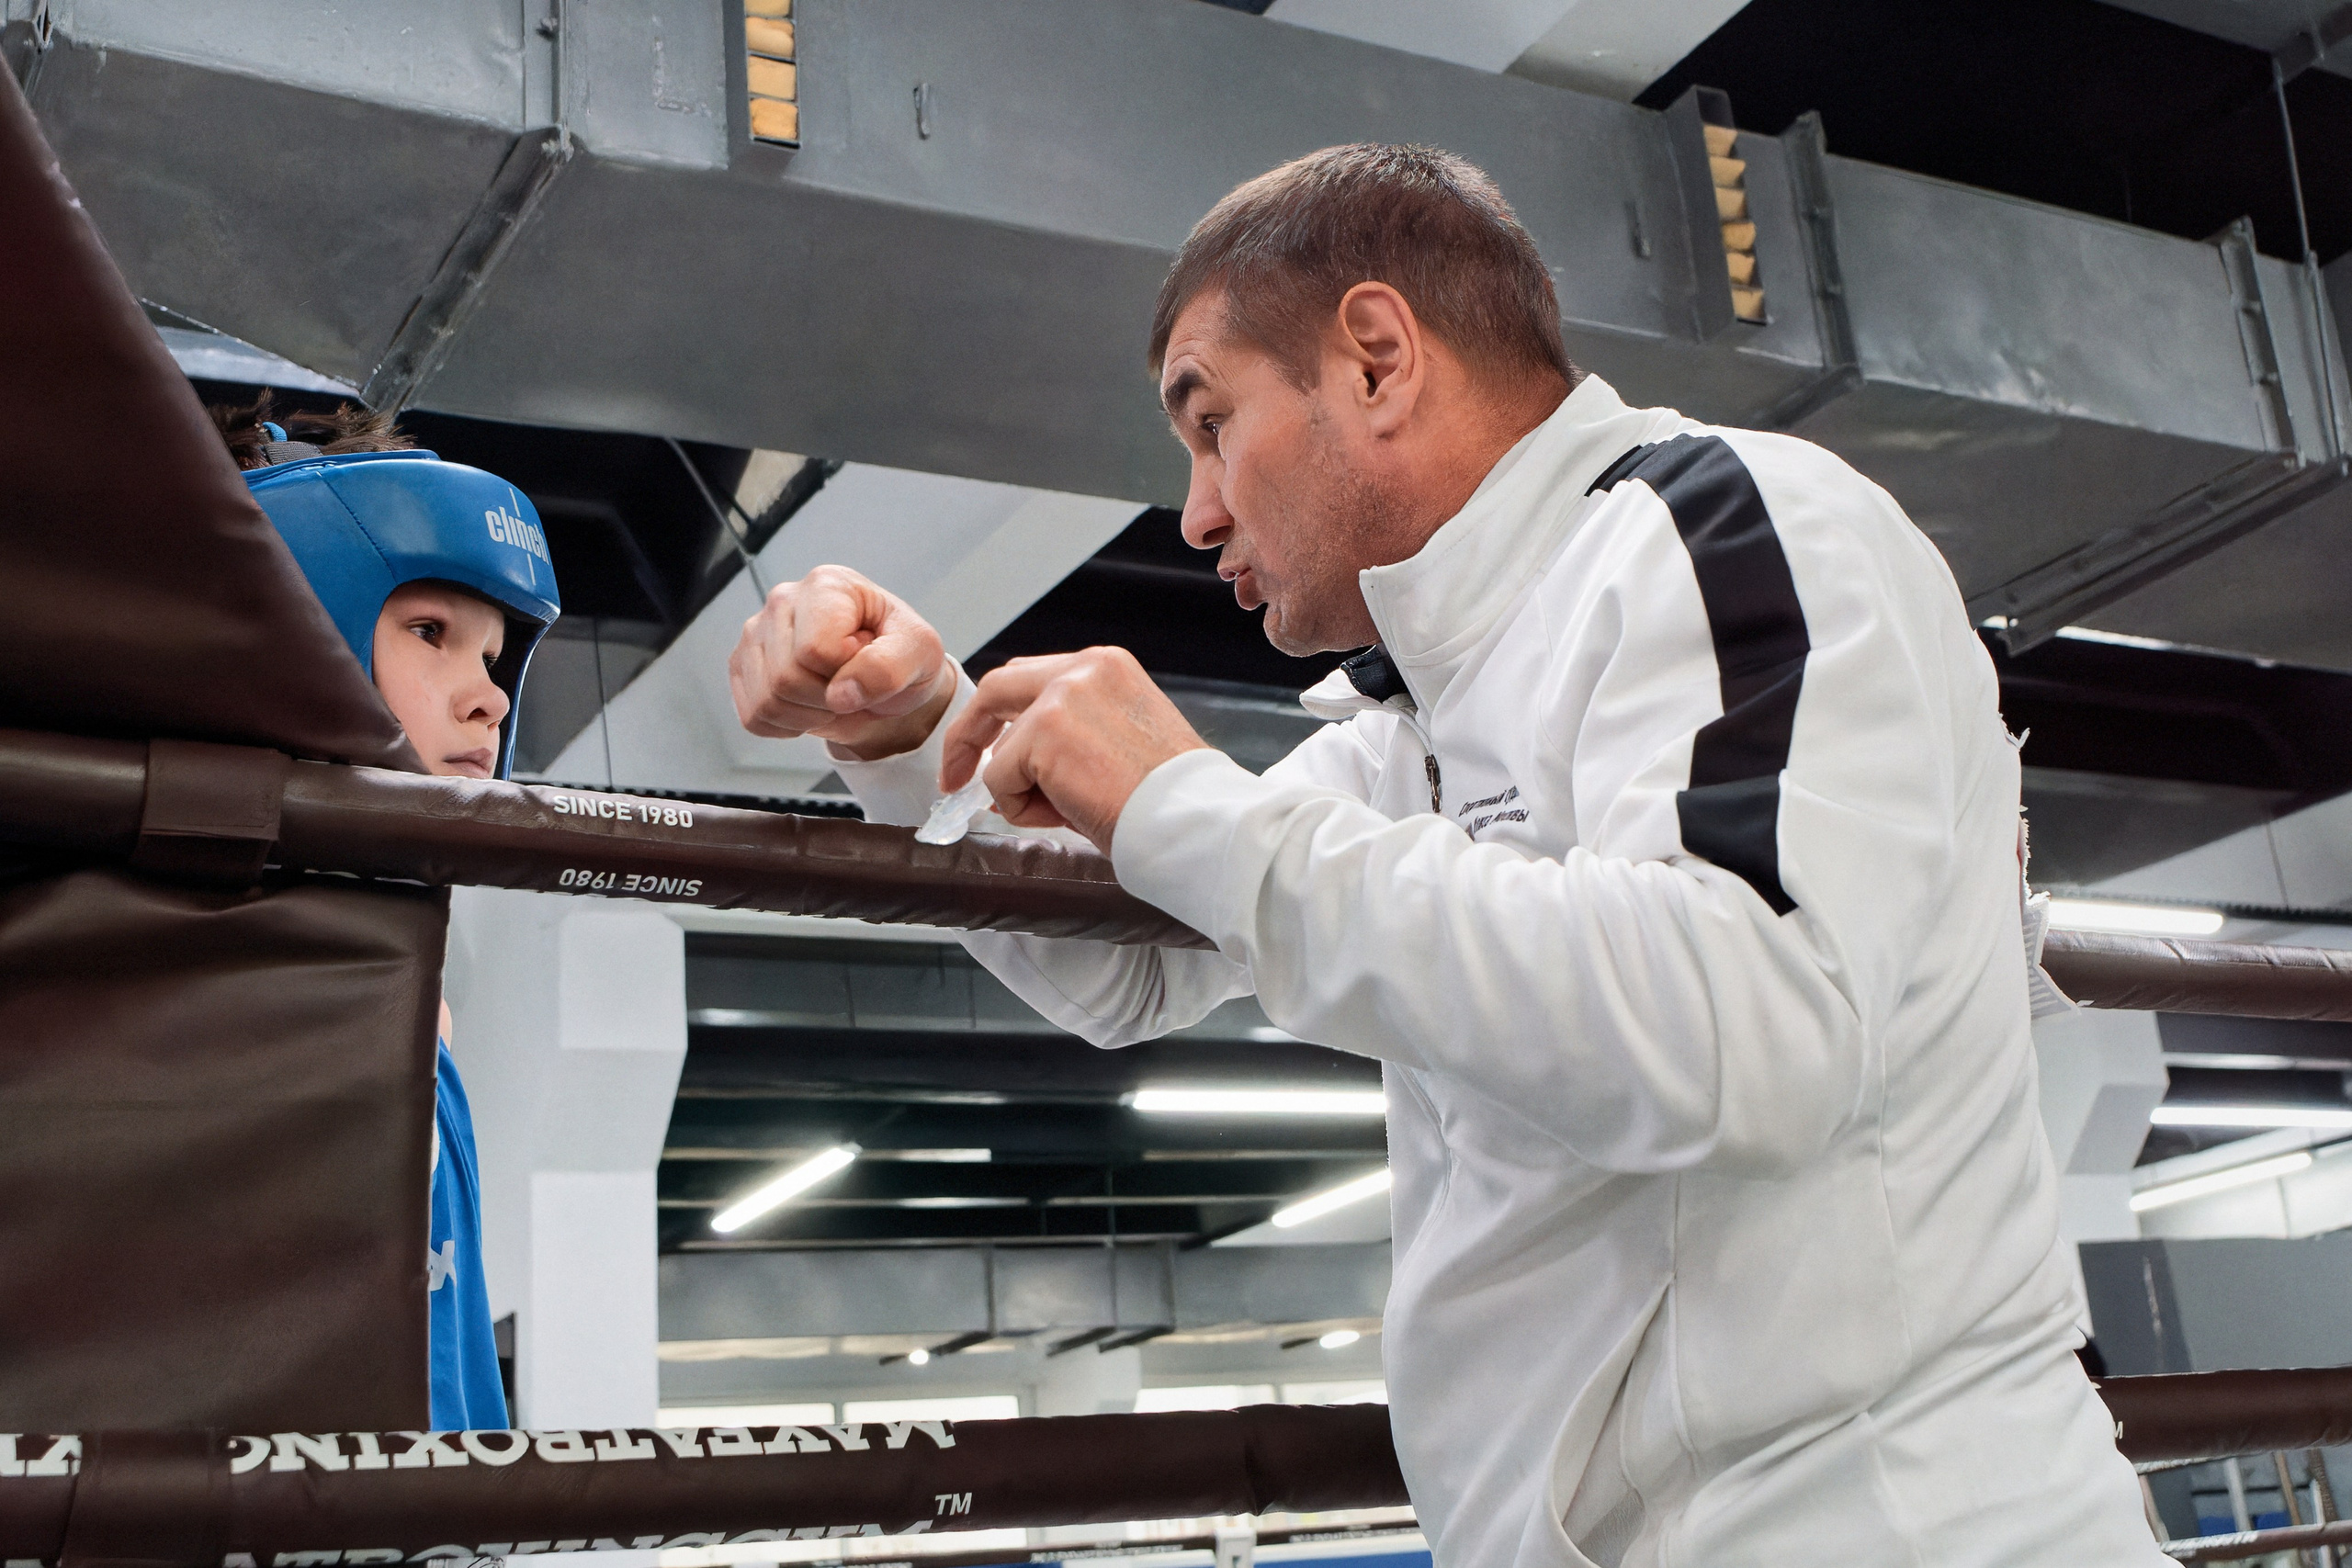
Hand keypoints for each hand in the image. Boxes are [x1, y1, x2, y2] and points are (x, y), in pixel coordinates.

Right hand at [729, 566, 955, 759]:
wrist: (887, 673)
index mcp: (828, 585)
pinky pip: (754, 717)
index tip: (866, 661)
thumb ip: (889, 667)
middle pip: (786, 678)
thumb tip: (840, 694)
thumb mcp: (920, 653)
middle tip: (854, 689)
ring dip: (810, 716)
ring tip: (836, 696)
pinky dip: (788, 725)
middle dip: (828, 701)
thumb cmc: (901, 653)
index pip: (815, 650)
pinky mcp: (741, 665)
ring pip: (767, 701)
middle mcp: (783, 600)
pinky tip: (811, 705)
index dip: (847, 673)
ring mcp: (755, 632)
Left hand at [938, 648, 1207, 851]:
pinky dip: (1023, 809)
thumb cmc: (1168, 797)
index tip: (982, 753)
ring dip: (1021, 791)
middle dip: (968, 736)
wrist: (1193, 819)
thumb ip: (1066, 736)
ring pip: (1001, 749)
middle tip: (955, 778)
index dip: (999, 718)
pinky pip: (1000, 779)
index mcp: (1106, 667)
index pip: (1030, 678)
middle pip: (997, 688)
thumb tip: (1007, 767)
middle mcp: (1083, 668)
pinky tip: (1069, 814)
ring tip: (1070, 812)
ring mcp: (1061, 697)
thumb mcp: (1119, 742)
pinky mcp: (1044, 733)